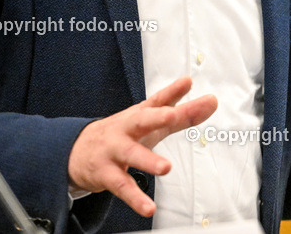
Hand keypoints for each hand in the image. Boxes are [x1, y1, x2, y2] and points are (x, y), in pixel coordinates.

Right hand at [67, 76, 216, 216]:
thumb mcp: (151, 123)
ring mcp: (114, 150)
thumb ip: (182, 114)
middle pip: (140, 120)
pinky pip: (122, 187)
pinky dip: (136, 199)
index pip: (157, 101)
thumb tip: (211, 102)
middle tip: (172, 116)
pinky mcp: (106, 173)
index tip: (187, 82)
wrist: (79, 150)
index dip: (172, 91)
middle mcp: (126, 129)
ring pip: (131, 154)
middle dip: (156, 117)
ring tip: (166, 168)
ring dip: (148, 160)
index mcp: (139, 115)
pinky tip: (149, 207)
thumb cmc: (123, 133)